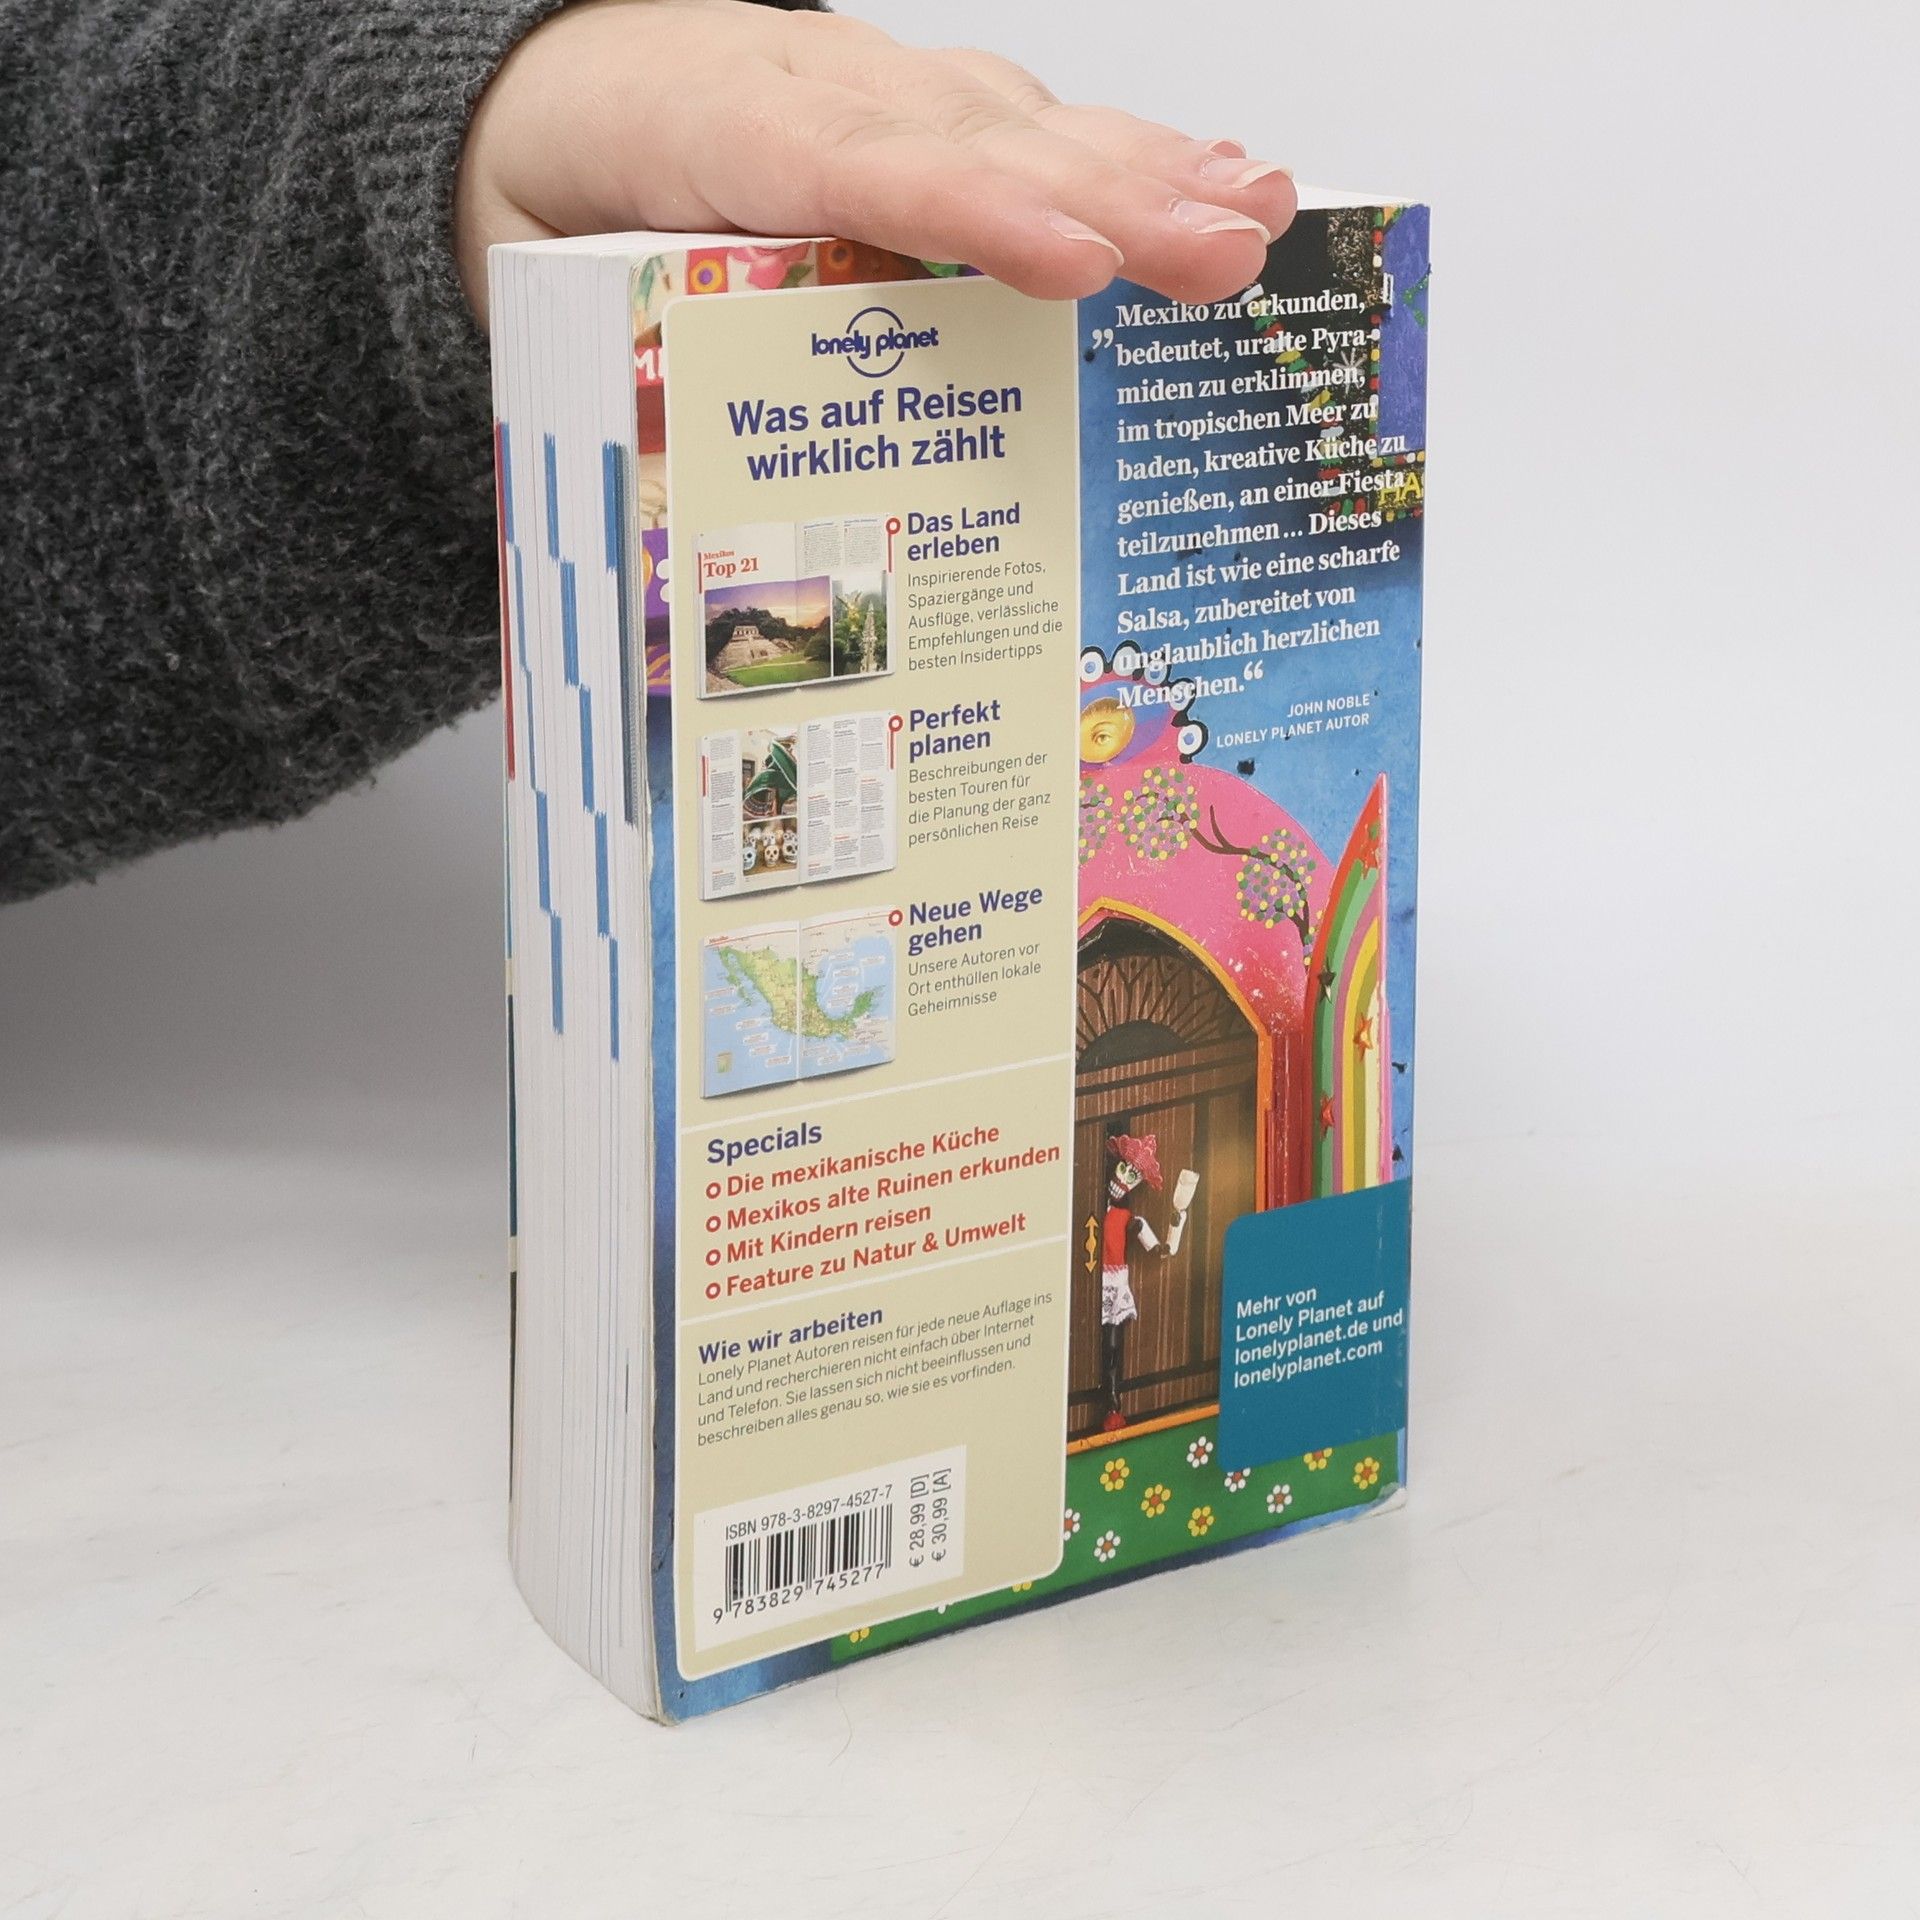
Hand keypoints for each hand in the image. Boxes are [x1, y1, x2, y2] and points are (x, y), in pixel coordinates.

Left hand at [456, 0, 1294, 322]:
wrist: (553, 110)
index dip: (964, 207)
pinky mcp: (927, 112)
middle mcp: (814, 87)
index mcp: (702, 126)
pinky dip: (1131, 160)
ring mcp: (882, 91)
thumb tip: (694, 532)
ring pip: (1021, 121)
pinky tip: (1220, 183)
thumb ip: (625, 374)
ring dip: (1145, 174)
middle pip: (968, 136)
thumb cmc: (567, 216)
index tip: (1068, 260)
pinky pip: (1031, 130)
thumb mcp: (560, 302)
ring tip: (1252, 220)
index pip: (840, 160)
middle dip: (1105, 196)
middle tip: (1218, 255)